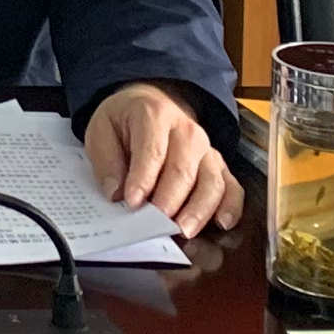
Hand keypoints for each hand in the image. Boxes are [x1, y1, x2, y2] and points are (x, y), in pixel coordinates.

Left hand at [86, 82, 242, 238]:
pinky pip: (232, 186)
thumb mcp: (101, 129)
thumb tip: (115, 193)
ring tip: (184, 230)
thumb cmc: (125, 121)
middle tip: (157, 224)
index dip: (143, 180)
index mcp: (154, 115)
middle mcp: (186, 131)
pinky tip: (223, 223)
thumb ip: (106, 160)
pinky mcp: (218, 165)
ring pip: (211, 182)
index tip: (133, 202)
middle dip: (170, 200)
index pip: (152, 152)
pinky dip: (231, 206)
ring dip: (199, 210)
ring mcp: (206, 149)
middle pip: (183, 170)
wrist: (151, 103)